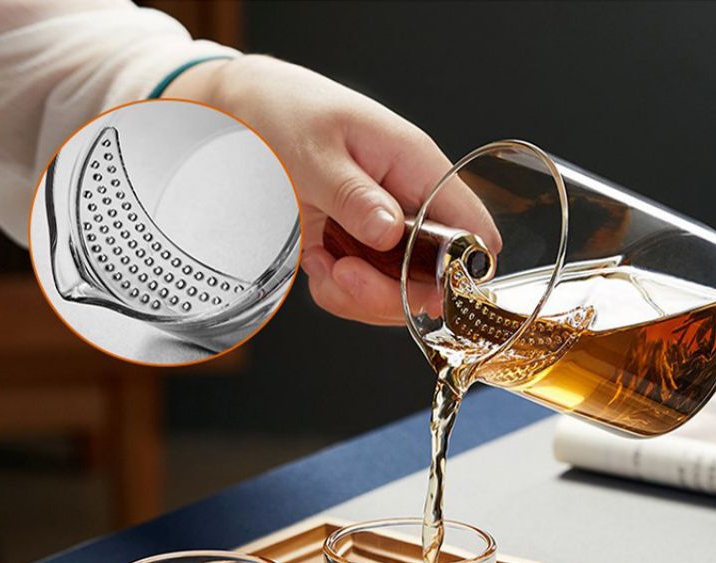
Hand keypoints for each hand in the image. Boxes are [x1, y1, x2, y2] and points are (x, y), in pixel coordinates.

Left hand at [167, 55, 497, 324]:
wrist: (244, 113)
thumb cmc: (284, 114)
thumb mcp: (314, 152)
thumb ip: (353, 196)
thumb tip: (392, 233)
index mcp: (416, 167)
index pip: (472, 226)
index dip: (461, 269)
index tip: (418, 289)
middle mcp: (409, 204)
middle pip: (434, 278)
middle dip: (390, 292)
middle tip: (343, 274)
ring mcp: (385, 231)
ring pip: (397, 293)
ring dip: (358, 296)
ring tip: (321, 261)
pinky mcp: (358, 249)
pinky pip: (362, 293)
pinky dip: (337, 292)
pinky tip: (315, 260)